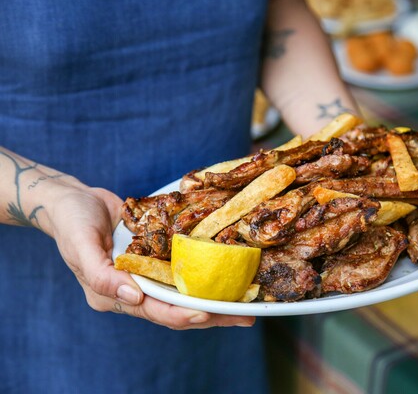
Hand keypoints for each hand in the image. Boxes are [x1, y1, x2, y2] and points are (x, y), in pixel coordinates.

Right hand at [46, 181, 254, 328]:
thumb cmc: (71, 221)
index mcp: (112, 296)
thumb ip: (102, 274)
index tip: (208, 314)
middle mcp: (132, 292)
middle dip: (210, 316)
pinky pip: (182, 273)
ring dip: (213, 300)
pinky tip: (227, 277)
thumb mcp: (79, 245)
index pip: (153, 311)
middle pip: (176, 310)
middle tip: (243, 316)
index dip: (181, 315)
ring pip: (184, 295)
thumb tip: (132, 297)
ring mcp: (145, 277)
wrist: (74, 200)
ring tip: (244, 304)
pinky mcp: (154, 261)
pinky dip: (203, 278)